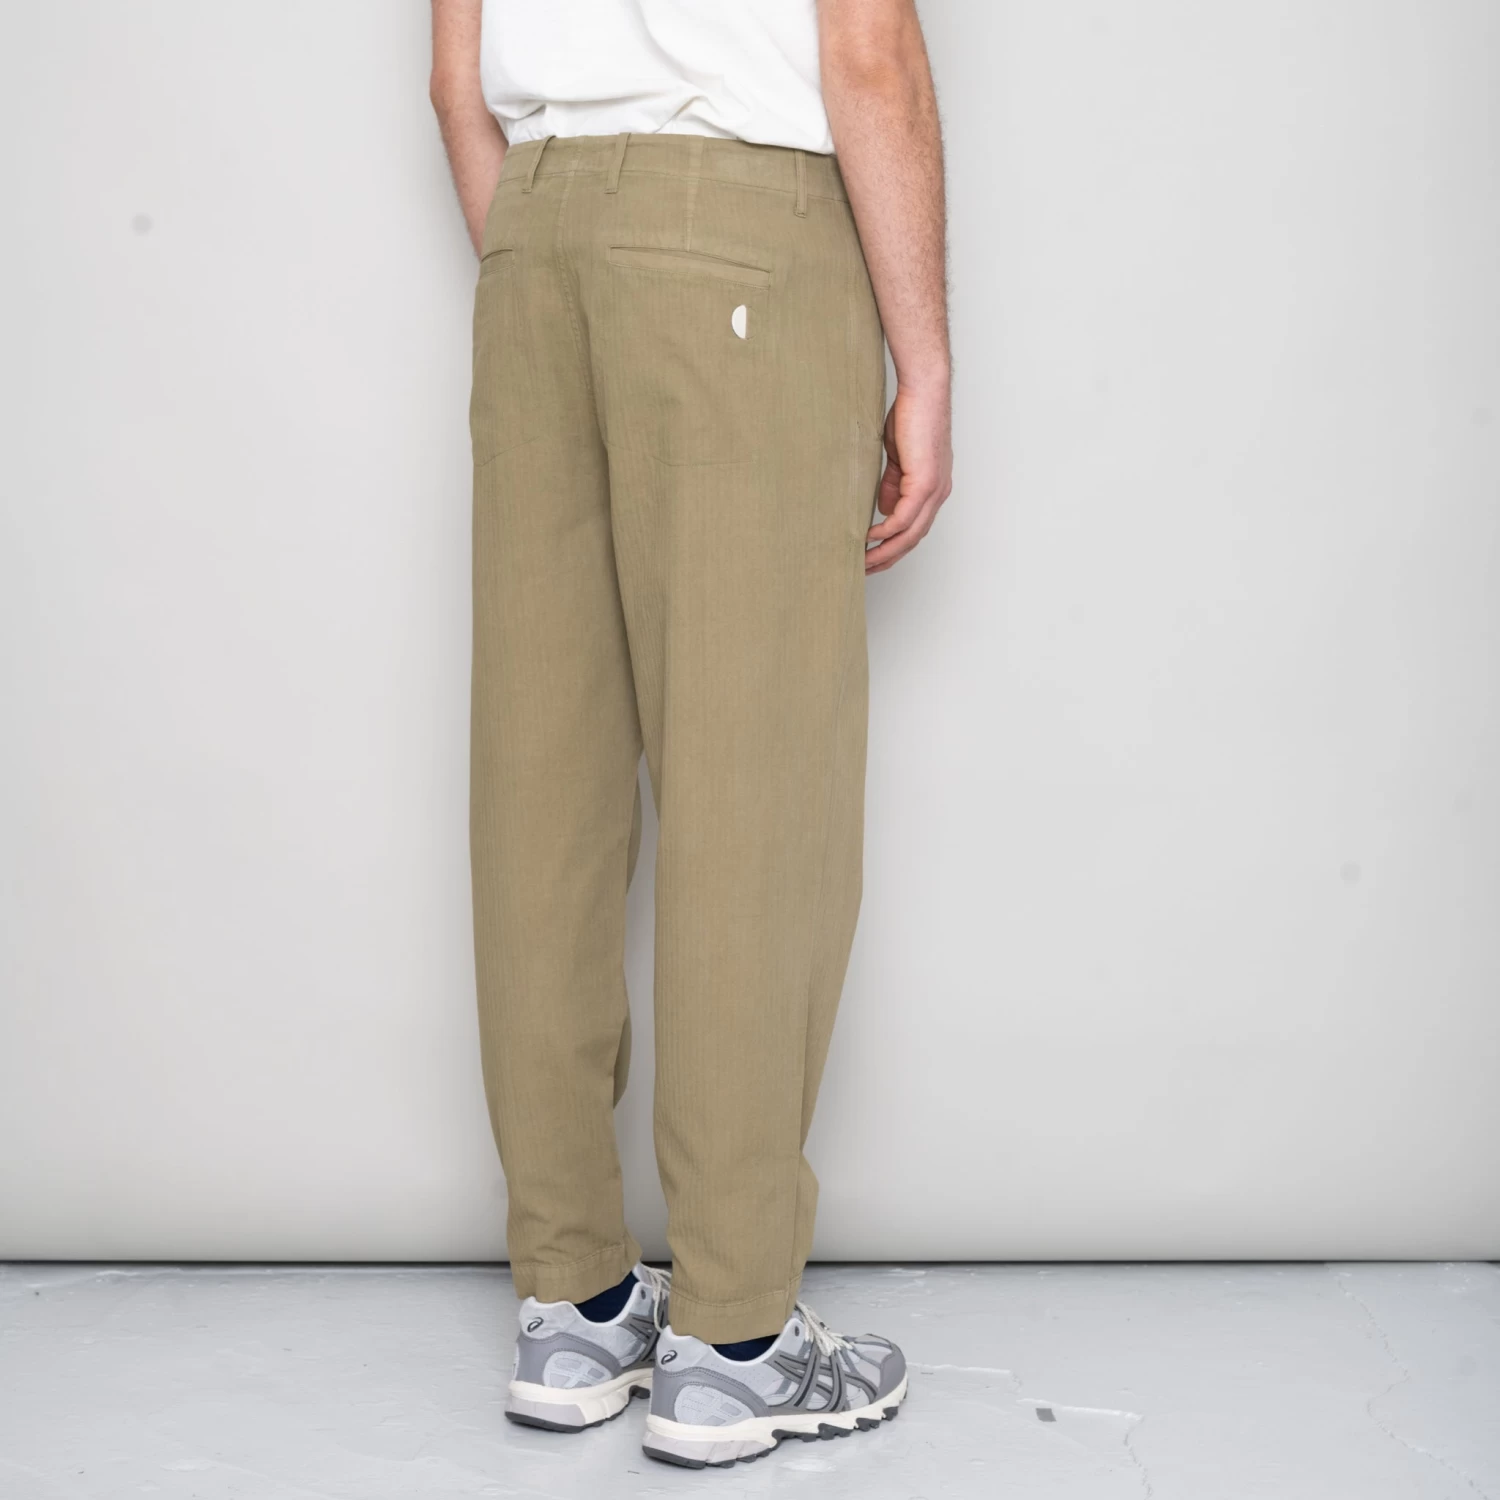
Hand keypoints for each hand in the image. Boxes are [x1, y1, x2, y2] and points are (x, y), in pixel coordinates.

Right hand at [865, 381, 951, 573]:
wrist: (923, 392)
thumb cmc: (911, 415)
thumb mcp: (898, 457)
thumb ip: (892, 484)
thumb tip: (884, 508)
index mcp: (932, 489)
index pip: (914, 529)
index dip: (894, 547)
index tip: (873, 557)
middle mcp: (937, 494)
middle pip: (913, 538)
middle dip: (888, 558)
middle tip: (865, 570)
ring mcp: (934, 490)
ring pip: (909, 533)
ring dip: (886, 551)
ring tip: (864, 561)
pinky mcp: (925, 482)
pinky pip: (904, 517)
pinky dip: (887, 530)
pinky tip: (871, 537)